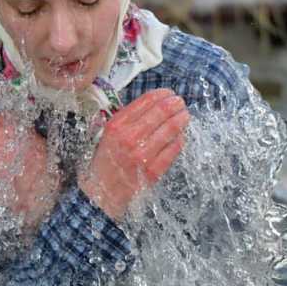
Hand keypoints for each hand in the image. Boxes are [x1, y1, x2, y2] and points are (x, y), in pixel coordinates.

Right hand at [78, 89, 189, 220]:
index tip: (169, 93)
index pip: (146, 101)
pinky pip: (173, 149)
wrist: (101, 192)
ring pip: (171, 129)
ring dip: (181, 120)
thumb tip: (154, 104)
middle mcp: (129, 137)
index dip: (162, 94)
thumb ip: (127, 119)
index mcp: (117, 125)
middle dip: (175, 104)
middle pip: (161, 112)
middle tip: (181, 103)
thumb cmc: (106, 160)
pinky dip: (179, 140)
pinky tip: (180, 137)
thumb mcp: (108, 134)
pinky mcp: (153, 170)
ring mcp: (142, 154)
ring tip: (185, 116)